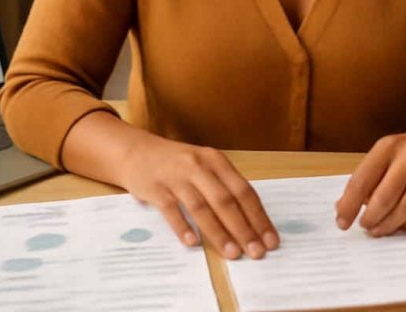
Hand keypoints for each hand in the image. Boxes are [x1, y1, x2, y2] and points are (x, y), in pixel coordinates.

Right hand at [117, 131, 279, 259]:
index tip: (270, 239)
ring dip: (218, 233)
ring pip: (201, 207)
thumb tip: (251, 221)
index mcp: (216, 160)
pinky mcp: (155, 188)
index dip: (259, 216)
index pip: (243, 191)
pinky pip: (171, 210)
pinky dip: (183, 226)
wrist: (135, 151)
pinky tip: (193, 243)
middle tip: (256, 252)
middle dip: (244, 228)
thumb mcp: (204, 165)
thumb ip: (224, 186)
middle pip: (225, 200)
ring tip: (232, 253)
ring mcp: (175, 176)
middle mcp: (198, 166)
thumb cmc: (176, 163)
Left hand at [334, 108, 405, 236]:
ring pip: (401, 210)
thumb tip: (346, 204)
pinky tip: (401, 225)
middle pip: (381, 199)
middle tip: (365, 227)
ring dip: (387, 226)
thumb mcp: (396, 151)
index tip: (341, 221)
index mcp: (389, 145)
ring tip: (380, 230)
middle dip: (369, 219)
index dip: (348, 205)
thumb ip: (373, 174)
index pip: (361, 180)